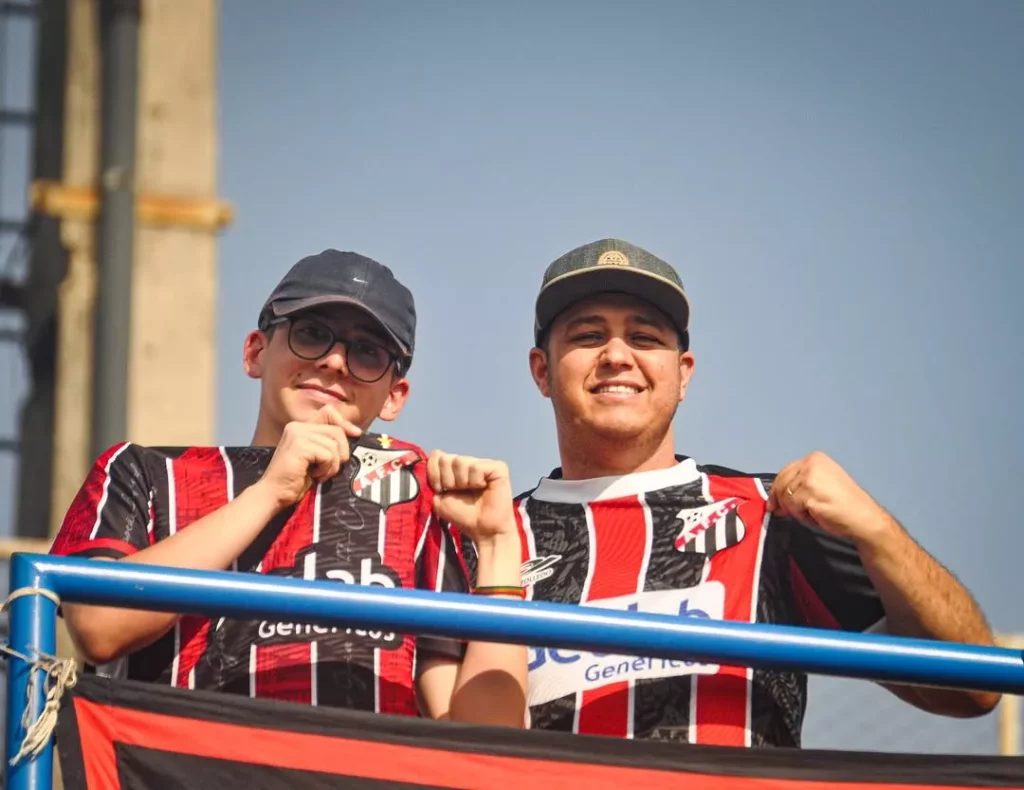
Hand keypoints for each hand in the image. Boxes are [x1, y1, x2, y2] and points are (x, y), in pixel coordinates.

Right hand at [257, 406, 362, 509]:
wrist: (275, 494)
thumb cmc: (296, 479)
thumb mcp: (316, 456)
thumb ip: (329, 441)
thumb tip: (356, 431)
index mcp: (300, 426)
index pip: (330, 412)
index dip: (345, 423)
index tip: (355, 435)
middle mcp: (297, 426)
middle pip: (337, 430)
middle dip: (341, 453)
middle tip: (329, 469)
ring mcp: (297, 434)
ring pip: (334, 444)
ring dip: (332, 465)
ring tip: (318, 474)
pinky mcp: (299, 446)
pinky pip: (328, 455)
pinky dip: (326, 469)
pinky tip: (313, 475)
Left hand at [427, 451, 517, 544]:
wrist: (483, 530)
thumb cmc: (463, 515)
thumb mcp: (438, 497)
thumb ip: (432, 476)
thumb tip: (435, 454)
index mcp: (454, 468)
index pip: (436, 457)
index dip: (435, 476)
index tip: (442, 491)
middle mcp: (468, 462)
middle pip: (445, 459)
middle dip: (448, 481)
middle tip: (460, 493)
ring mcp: (483, 463)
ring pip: (459, 462)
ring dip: (462, 483)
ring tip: (472, 492)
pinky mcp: (497, 467)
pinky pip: (476, 467)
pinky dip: (475, 481)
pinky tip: (483, 488)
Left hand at [766, 451, 892, 543]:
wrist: (863, 518)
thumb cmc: (845, 505)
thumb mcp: (821, 484)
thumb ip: (800, 483)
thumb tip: (777, 495)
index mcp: (815, 458)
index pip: (785, 471)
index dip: (777, 488)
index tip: (774, 501)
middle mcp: (811, 464)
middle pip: (781, 483)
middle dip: (780, 499)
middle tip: (781, 511)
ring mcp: (809, 477)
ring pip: (785, 496)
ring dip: (794, 509)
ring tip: (813, 512)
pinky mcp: (808, 493)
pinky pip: (791, 507)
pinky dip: (800, 515)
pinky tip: (816, 515)